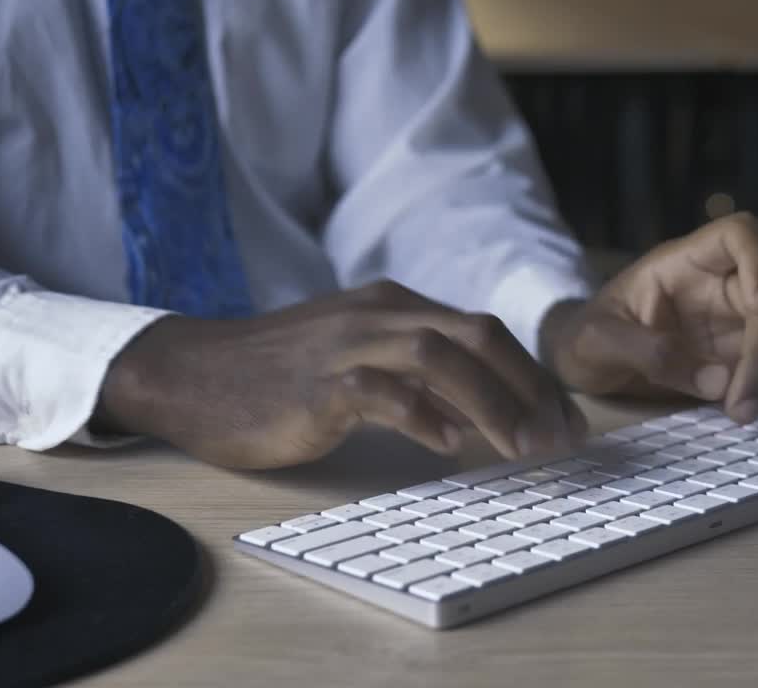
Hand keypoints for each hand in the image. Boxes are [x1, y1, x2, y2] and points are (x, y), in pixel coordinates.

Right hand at [94, 281, 585, 468]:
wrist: (191, 373)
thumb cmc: (276, 375)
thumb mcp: (358, 360)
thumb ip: (416, 377)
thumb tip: (479, 414)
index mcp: (395, 307)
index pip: (485, 332)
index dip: (534, 376)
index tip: (566, 421)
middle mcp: (379, 315)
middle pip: (479, 334)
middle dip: (530, 386)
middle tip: (563, 439)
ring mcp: (347, 344)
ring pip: (442, 356)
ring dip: (493, 403)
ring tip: (523, 449)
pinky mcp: (317, 383)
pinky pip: (381, 390)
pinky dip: (423, 416)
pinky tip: (449, 447)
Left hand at [541, 213, 757, 423]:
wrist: (583, 362)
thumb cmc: (585, 337)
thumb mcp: (597, 342)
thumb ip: (647, 353)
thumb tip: (720, 381)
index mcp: (685, 263)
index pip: (739, 234)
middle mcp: (724, 282)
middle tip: (742, 405)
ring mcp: (742, 316)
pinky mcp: (750, 349)